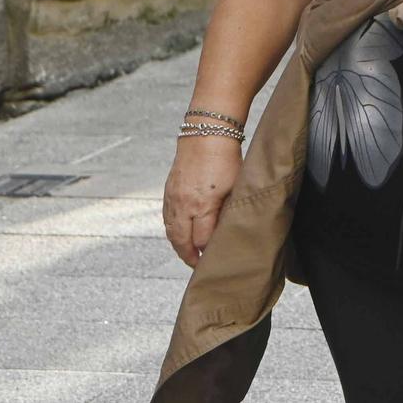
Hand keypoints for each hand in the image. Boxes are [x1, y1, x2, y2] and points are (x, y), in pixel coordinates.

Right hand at [162, 135, 242, 266]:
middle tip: (198, 267)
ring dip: (179, 246)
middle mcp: (183, 206)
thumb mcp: (235, 187)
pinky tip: (180, 236)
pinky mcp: (168, 192)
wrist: (206, 134)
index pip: (202, 240)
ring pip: (171, 232)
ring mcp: (173, 199)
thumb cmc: (226, 160)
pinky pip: (167, 219)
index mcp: (202, 206)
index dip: (208, 252)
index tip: (215, 260)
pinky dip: (173, 231)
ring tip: (189, 256)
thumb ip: (228, 211)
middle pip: (182, 241)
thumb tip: (226, 231)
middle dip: (189, 256)